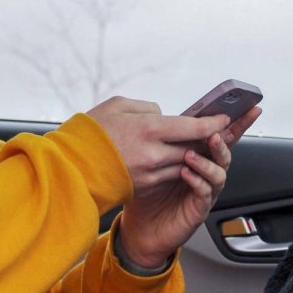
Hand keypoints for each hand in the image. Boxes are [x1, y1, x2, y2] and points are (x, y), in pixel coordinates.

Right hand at [86, 96, 229, 188]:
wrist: (69, 167)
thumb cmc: (90, 132)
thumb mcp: (117, 105)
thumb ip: (146, 108)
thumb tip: (163, 115)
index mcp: (149, 129)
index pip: (194, 127)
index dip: (213, 123)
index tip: (224, 119)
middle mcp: (154, 154)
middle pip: (193, 147)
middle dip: (207, 139)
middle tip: (217, 131)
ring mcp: (149, 174)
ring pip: (183, 163)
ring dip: (192, 154)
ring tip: (195, 144)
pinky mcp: (143, 187)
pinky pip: (167, 175)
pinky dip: (172, 166)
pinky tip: (170, 158)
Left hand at [116, 105, 261, 268]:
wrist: (140, 229)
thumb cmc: (148, 194)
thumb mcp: (154, 161)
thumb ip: (167, 141)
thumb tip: (165, 114)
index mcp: (199, 158)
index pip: (221, 135)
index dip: (237, 122)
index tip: (249, 108)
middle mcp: (206, 173)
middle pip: (225, 152)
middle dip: (225, 140)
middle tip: (214, 133)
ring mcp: (205, 191)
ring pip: (219, 173)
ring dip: (207, 161)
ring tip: (191, 154)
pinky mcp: (198, 209)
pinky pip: (205, 193)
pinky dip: (197, 181)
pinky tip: (186, 174)